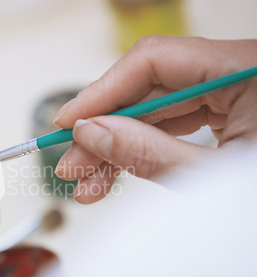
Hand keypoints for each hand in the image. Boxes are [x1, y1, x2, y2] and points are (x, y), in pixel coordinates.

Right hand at [54, 36, 256, 203]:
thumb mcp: (211, 179)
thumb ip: (147, 154)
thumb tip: (92, 134)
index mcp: (248, 71)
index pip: (154, 61)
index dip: (102, 91)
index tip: (68, 122)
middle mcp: (239, 71)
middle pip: (149, 87)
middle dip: (105, 131)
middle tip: (73, 167)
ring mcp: (234, 90)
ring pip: (156, 109)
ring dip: (118, 146)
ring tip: (90, 186)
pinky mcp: (229, 110)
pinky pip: (174, 122)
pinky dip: (143, 148)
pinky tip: (118, 173)